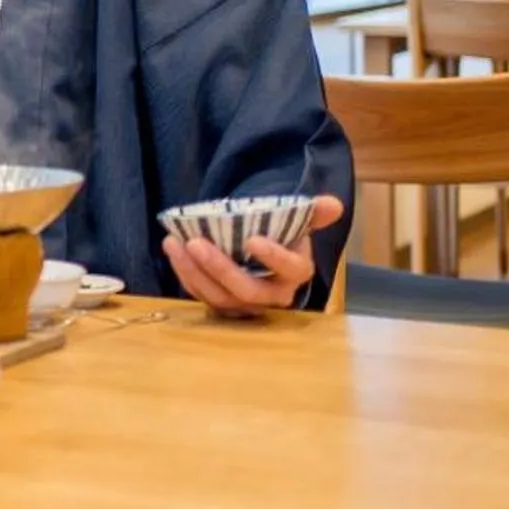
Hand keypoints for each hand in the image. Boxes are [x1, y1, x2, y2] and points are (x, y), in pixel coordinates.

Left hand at [163, 195, 344, 312]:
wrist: (257, 249)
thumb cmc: (279, 235)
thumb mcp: (296, 221)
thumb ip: (312, 213)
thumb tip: (335, 204)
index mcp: (296, 273)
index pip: (290, 269)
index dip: (274, 257)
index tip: (252, 239)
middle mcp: (272, 295)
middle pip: (247, 290)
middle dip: (220, 269)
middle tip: (196, 243)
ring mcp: (244, 303)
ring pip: (219, 297)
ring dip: (194, 272)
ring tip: (176, 244)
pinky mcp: (221, 303)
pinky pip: (201, 295)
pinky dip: (185, 275)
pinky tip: (173, 250)